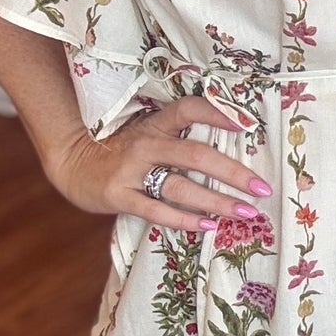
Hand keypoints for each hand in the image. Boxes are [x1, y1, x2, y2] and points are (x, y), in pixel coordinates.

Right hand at [43, 96, 271, 232]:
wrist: (73, 163)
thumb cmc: (123, 149)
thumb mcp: (148, 133)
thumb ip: (180, 137)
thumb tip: (232, 147)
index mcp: (156, 123)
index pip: (188, 109)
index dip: (217, 113)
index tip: (247, 124)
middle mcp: (146, 144)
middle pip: (195, 155)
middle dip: (233, 173)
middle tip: (262, 188)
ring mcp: (131, 170)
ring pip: (181, 186)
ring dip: (217, 201)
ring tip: (245, 212)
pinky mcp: (119, 196)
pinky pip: (156, 210)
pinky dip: (184, 220)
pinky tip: (208, 226)